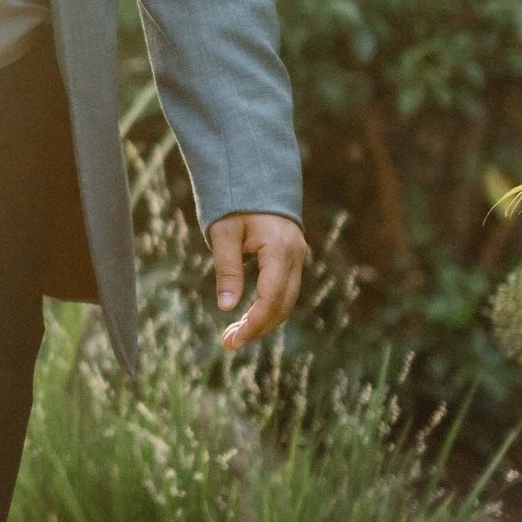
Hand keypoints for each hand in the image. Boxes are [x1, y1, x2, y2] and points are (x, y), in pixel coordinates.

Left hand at [211, 213, 308, 353]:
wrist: (256, 178)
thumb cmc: (236, 203)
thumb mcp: (224, 233)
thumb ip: (227, 269)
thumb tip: (226, 307)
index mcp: (280, 249)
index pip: (271, 298)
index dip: (254, 324)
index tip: (234, 340)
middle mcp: (295, 256)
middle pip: (282, 305)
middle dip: (257, 328)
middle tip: (228, 343)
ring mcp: (298, 258)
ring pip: (286, 302)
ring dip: (262, 321)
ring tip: (233, 335)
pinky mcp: (292, 260)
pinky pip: (284, 292)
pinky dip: (267, 308)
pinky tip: (246, 318)